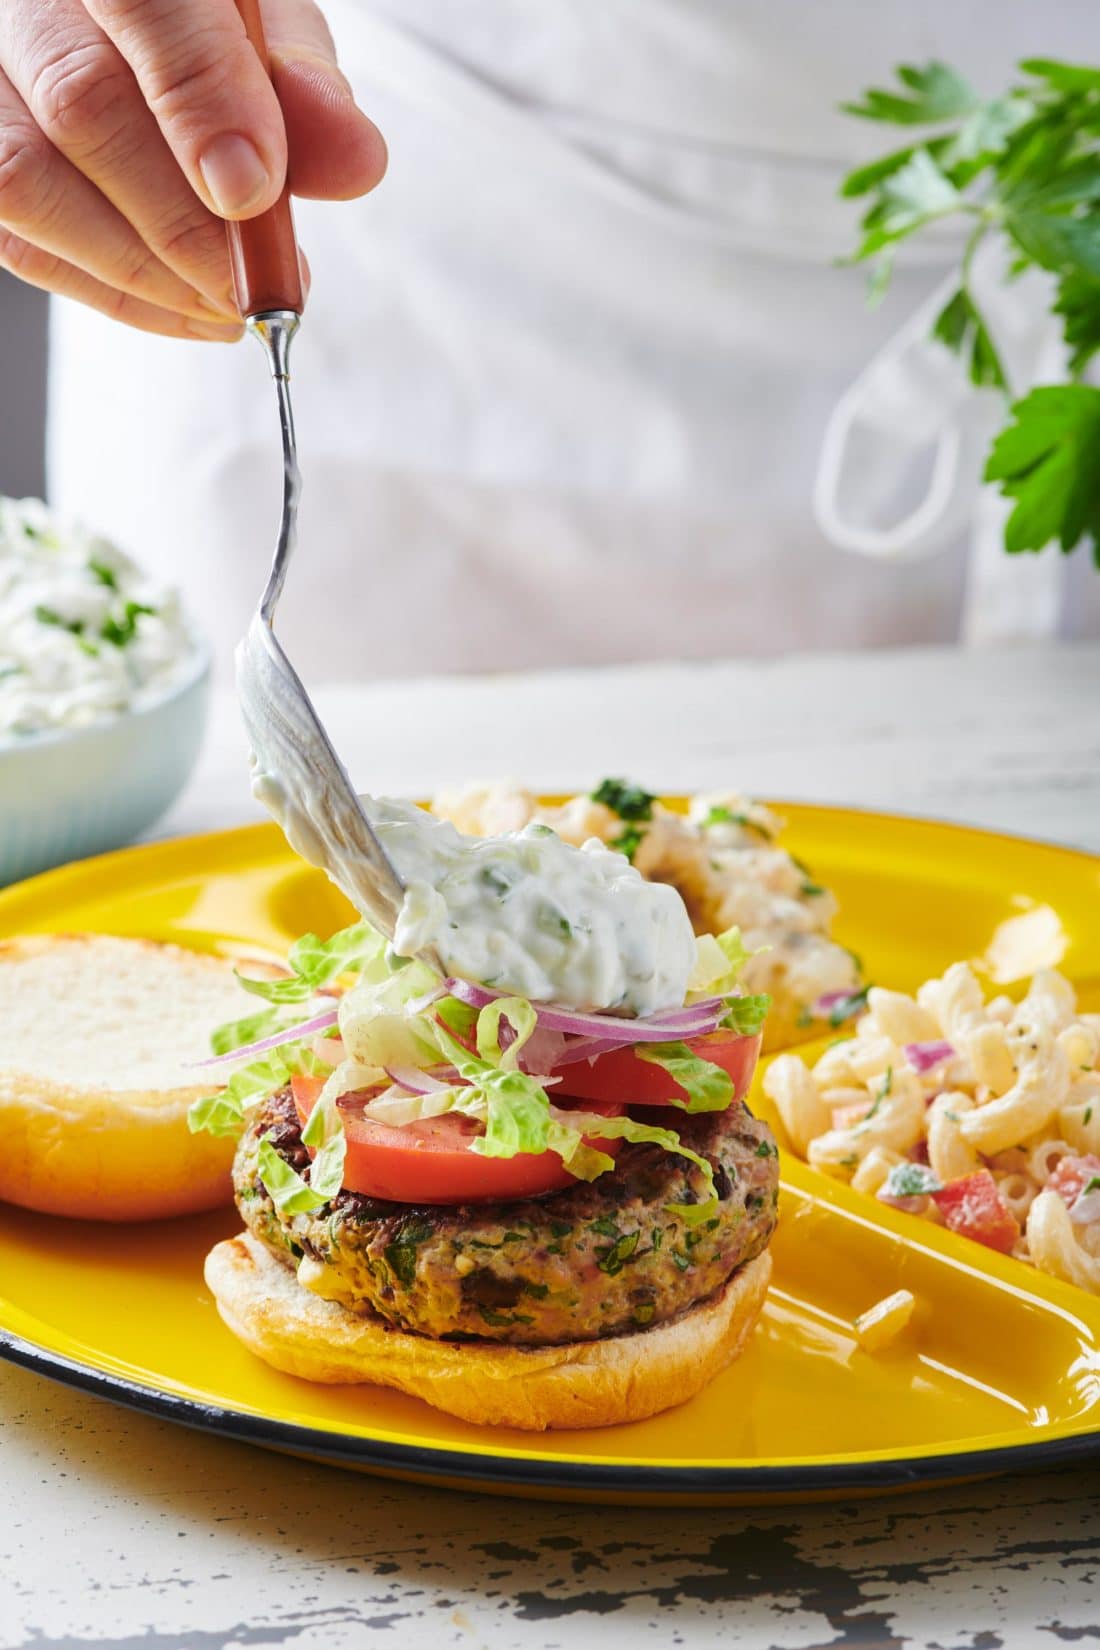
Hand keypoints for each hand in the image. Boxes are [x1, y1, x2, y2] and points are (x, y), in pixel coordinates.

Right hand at [0, 0, 385, 339]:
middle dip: (185, 224)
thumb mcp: (261, 22)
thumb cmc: (199, 22)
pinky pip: (18, 236)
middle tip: (260, 284)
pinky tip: (182, 307)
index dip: (202, 101)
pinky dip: (110, 289)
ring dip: (144, 271)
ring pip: (26, 180)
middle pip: (81, 104)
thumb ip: (300, 84)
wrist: (121, 25)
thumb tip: (355, 161)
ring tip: (227, 305)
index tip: (255, 193)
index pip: (146, 0)